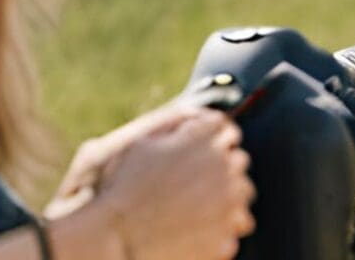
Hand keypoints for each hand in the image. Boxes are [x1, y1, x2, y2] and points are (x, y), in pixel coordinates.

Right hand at [67, 107, 255, 259]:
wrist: (111, 240)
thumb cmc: (117, 190)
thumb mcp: (138, 143)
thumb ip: (172, 122)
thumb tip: (195, 114)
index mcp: (203, 138)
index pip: (224, 127)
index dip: (210, 138)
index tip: (200, 151)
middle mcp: (224, 166)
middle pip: (237, 160)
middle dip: (219, 167)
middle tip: (192, 183)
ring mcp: (229, 203)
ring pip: (242, 193)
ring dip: (225, 196)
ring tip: (196, 208)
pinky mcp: (226, 235)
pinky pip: (236, 226)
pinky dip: (221, 229)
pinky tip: (197, 231)